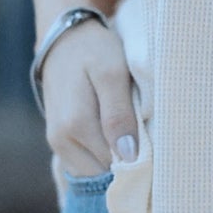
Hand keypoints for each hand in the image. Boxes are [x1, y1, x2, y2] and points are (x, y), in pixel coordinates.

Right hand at [38, 18, 138, 176]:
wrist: (65, 40)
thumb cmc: (94, 51)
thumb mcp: (112, 73)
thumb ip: (118, 114)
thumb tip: (128, 156)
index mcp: (76, 125)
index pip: (116, 164)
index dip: (139, 159)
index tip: (155, 144)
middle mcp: (61, 140)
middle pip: (103, 172)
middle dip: (126, 162)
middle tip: (146, 138)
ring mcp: (57, 143)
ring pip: (93, 171)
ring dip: (114, 161)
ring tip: (130, 135)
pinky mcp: (58, 141)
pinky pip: (84, 164)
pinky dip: (101, 157)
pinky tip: (115, 138)